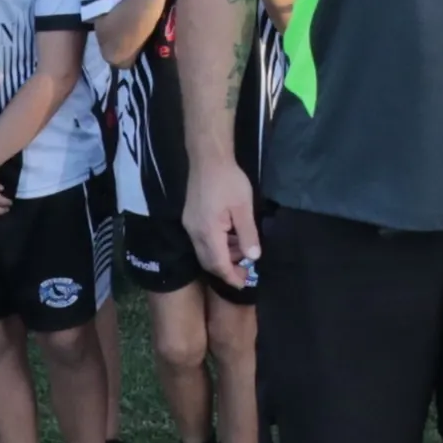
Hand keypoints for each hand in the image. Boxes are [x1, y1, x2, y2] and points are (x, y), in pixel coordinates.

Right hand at [184, 156, 264, 293]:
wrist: (208, 159)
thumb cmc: (229, 181)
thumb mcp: (244, 207)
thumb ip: (248, 234)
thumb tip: (253, 258)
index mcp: (208, 232)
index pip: (218, 264)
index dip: (231, 277)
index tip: (243, 284)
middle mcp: (195, 233)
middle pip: (209, 262)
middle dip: (226, 270)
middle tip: (245, 271)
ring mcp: (190, 226)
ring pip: (205, 252)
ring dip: (223, 256)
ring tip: (242, 250)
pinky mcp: (190, 219)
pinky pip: (202, 241)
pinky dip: (217, 245)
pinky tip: (230, 236)